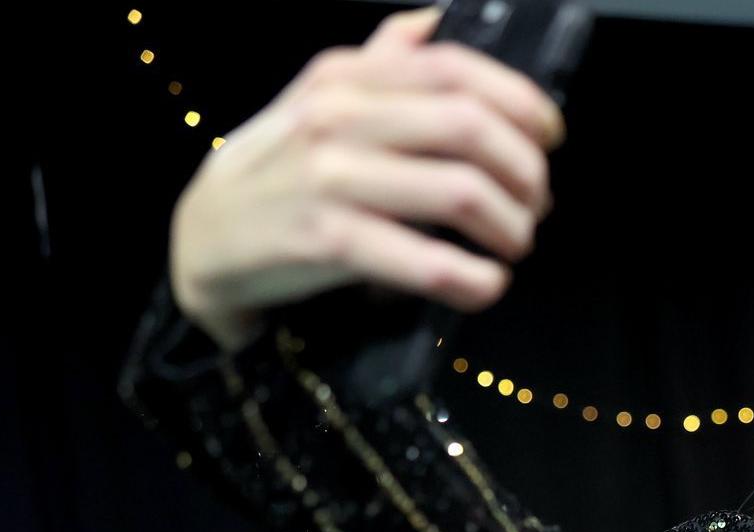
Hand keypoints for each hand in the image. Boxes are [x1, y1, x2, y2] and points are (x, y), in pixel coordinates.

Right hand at [169, 6, 565, 349]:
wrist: (204, 237)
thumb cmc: (283, 169)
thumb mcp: (322, 101)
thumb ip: (381, 64)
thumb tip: (431, 24)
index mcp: (347, 77)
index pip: (455, 69)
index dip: (521, 102)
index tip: (549, 137)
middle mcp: (338, 117)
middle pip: (470, 128)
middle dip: (525, 172)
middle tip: (536, 203)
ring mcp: (331, 179)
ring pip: (460, 192)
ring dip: (511, 227)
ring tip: (514, 245)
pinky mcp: (326, 242)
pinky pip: (426, 262)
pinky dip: (474, 280)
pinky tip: (485, 284)